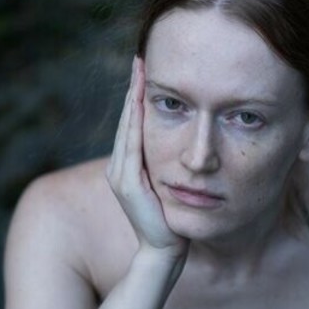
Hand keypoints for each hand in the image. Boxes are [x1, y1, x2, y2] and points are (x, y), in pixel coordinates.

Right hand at [106, 56, 188, 258]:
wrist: (165, 252)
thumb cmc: (173, 221)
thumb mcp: (172, 185)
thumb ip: (171, 164)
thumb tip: (189, 141)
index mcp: (129, 165)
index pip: (135, 121)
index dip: (140, 93)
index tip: (148, 66)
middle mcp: (120, 166)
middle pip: (128, 117)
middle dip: (135, 86)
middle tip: (141, 57)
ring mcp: (121, 174)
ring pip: (128, 125)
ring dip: (134, 96)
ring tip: (140, 69)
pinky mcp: (128, 183)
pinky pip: (132, 143)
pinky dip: (135, 120)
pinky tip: (141, 101)